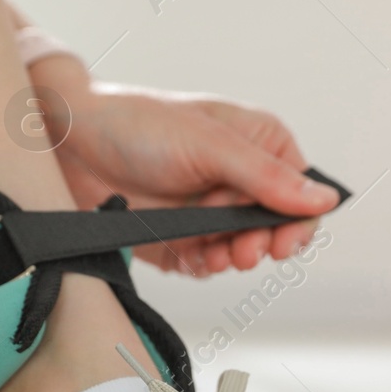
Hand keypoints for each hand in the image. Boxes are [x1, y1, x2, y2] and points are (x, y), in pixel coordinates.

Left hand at [31, 57, 340, 275]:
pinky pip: (207, 265)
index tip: (282, 242)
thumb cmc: (136, 125)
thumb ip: (266, 177)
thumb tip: (324, 200)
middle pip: (275, 229)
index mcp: (257, 144)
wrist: (66, 142)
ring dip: (233, 258)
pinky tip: (193, 256)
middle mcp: (238, 179)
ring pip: (243, 251)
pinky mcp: (180, 238)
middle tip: (244, 251)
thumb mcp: (209, 145)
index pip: (300, 193)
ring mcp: (208, 211)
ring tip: (214, 254)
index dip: (298, 222)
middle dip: (263, 244)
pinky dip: (204, 266)